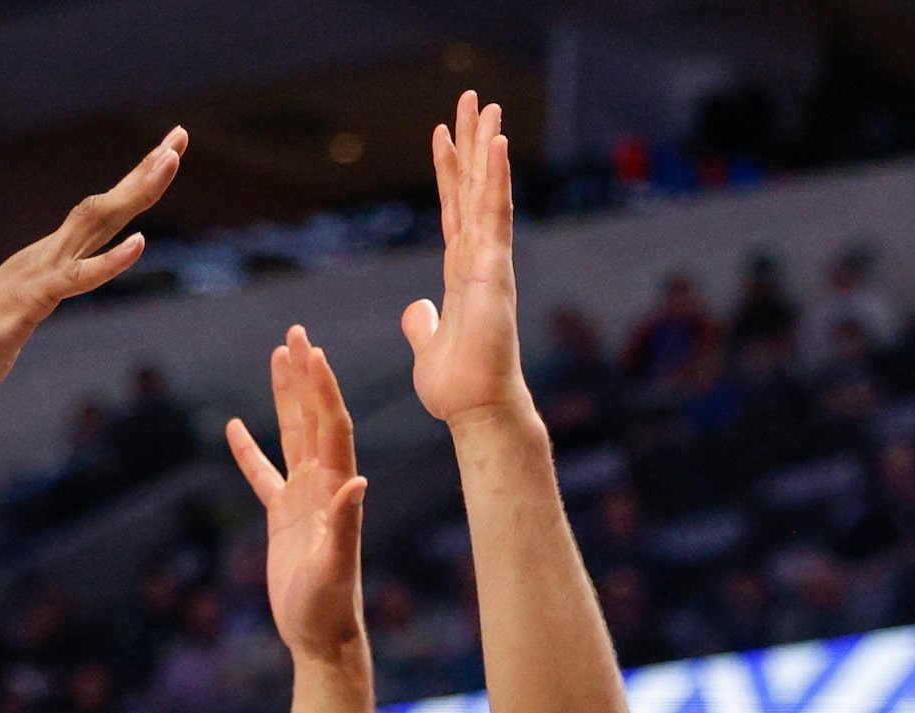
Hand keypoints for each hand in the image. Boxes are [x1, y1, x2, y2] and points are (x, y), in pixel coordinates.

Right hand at [0, 129, 186, 399]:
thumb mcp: (23, 314)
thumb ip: (41, 297)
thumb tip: (50, 293)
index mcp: (48, 258)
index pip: (99, 214)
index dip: (133, 185)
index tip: (166, 154)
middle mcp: (47, 255)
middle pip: (104, 206)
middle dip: (143, 172)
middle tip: (179, 137)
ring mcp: (39, 273)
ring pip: (96, 224)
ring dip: (134, 194)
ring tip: (168, 164)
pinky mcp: (32, 301)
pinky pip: (77, 278)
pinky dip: (111, 261)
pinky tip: (140, 243)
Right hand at [225, 325, 366, 661]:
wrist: (321, 637)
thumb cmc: (329, 608)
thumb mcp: (335, 567)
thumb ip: (344, 525)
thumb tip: (355, 480)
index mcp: (337, 489)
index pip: (331, 427)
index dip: (323, 389)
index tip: (312, 352)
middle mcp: (323, 485)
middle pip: (313, 418)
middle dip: (306, 376)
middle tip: (295, 333)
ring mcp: (302, 498)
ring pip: (291, 435)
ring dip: (286, 397)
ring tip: (278, 356)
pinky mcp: (282, 517)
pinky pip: (262, 475)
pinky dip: (249, 451)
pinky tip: (233, 426)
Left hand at [401, 92, 530, 429]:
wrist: (477, 411)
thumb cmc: (457, 386)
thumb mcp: (428, 345)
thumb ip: (423, 323)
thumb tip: (417, 308)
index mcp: (460, 273)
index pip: (453, 210)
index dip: (448, 171)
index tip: (442, 134)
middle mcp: (479, 260)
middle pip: (472, 189)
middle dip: (471, 143)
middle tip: (473, 98)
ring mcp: (490, 263)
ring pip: (486, 193)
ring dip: (486, 147)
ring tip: (487, 105)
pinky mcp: (495, 273)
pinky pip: (495, 216)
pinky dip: (496, 178)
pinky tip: (497, 144)